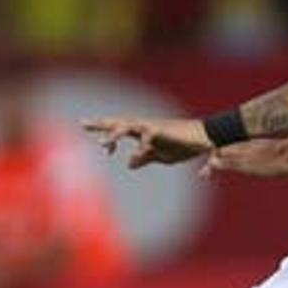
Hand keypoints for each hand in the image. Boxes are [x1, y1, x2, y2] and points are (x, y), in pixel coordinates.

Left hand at [82, 116, 210, 167]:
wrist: (205, 139)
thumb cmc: (185, 146)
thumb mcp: (162, 156)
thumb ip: (145, 158)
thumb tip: (129, 164)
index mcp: (143, 132)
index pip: (119, 129)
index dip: (106, 134)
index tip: (99, 145)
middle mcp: (144, 126)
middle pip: (117, 123)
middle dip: (100, 124)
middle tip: (82, 123)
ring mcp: (152, 127)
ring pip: (128, 126)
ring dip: (114, 134)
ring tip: (104, 144)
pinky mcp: (162, 130)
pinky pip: (147, 138)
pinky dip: (140, 148)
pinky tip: (133, 158)